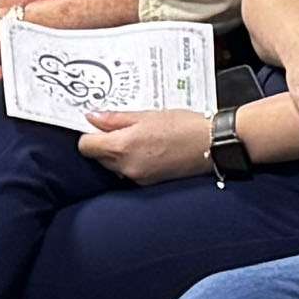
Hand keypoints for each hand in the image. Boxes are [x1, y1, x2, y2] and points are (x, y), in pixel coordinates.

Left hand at [76, 105, 216, 183]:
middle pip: (98, 157)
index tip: (99, 126)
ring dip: (118, 153)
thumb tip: (92, 118)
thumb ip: (116, 119)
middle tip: (123, 128)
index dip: (89, 134)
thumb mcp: (147, 115)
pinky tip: (149, 150)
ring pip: (113, 165)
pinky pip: (129, 171)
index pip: (86, 146)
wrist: (212, 145)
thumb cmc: (183, 126)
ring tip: (140, 138)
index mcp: (123, 147)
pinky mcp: (148, 183)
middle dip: (104, 143)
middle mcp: (126, 167)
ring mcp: (137, 178)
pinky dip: (132, 161)